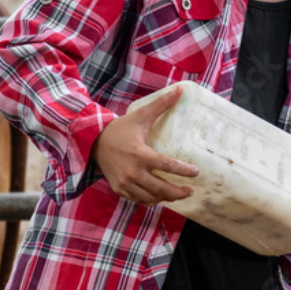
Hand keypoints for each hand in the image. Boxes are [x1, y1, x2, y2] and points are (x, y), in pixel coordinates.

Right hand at [91, 85, 199, 205]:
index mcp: (140, 154)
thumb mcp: (141, 115)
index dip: (183, 171)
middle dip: (178, 192)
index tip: (196, 172)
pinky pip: (139, 200)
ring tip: (179, 194)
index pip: (166, 165)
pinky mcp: (119, 189)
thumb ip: (161, 104)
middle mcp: (132, 171)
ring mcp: (125, 183)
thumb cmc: (121, 128)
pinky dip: (151, 200)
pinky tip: (161, 197)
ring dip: (167, 197)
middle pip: (161, 188)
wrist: (94, 141)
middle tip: (191, 190)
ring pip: (151, 197)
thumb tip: (181, 89)